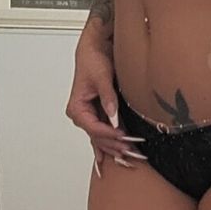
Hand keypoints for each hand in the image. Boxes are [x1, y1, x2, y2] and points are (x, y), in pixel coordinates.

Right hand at [66, 35, 146, 176]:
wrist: (94, 48)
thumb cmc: (94, 59)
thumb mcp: (101, 77)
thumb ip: (108, 98)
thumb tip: (113, 118)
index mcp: (77, 108)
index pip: (94, 128)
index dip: (110, 135)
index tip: (125, 139)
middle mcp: (81, 115)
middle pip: (98, 138)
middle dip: (116, 146)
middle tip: (133, 153)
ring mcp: (90, 116)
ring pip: (102, 138)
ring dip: (116, 148)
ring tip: (131, 159)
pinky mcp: (99, 114)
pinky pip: (104, 134)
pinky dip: (110, 145)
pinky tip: (112, 160)